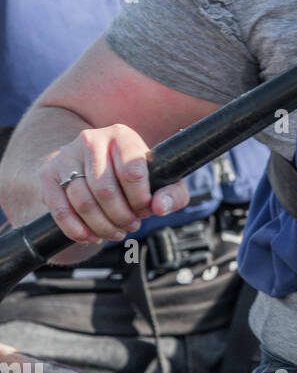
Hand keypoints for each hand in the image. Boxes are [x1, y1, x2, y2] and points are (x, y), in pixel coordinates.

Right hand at [38, 124, 188, 246]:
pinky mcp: (48, 175)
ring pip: (82, 201)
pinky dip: (77, 230)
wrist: (88, 170)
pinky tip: (91, 236)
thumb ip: (172, 193)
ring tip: (114, 232)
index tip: (144, 210)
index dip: (140, 199)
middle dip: (120, 217)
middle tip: (129, 226)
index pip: (132, 171)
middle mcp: (92, 139)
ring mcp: (67, 156)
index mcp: (122, 135)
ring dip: (101, 226)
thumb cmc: (130, 177)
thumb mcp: (159, 181)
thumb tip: (159, 207)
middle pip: (105, 190)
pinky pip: (60, 210)